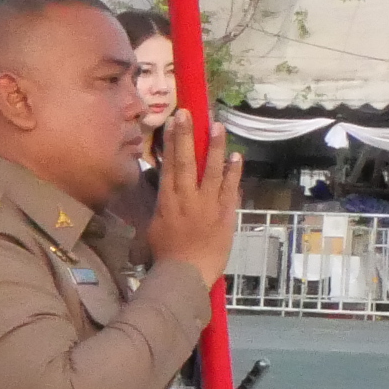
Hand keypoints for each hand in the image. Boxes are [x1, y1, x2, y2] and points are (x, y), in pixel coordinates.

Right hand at [142, 112, 241, 284]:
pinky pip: (230, 188)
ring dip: (216, 147)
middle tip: (188, 113)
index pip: (169, 165)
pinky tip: (237, 156)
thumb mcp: (151, 231)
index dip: (171, 142)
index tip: (173, 122)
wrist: (185, 275)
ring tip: (218, 126)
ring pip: (212, 170)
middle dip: (187, 135)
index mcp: (167, 202)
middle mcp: (187, 198)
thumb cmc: (164, 257)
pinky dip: (234, 172)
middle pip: (187, 161)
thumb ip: (157, 210)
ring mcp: (207, 205)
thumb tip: (158, 195)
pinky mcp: (225, 214)